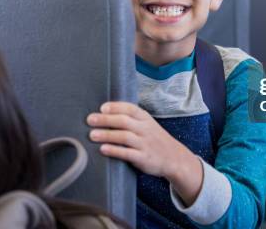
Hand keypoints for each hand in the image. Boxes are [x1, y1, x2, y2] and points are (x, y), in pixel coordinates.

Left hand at [87, 102, 202, 203]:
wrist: (174, 158)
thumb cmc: (154, 140)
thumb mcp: (147, 125)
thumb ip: (131, 119)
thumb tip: (104, 113)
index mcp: (145, 118)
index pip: (130, 108)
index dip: (116, 107)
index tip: (102, 108)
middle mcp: (145, 129)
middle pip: (124, 121)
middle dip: (106, 120)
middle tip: (90, 120)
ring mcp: (145, 144)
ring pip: (124, 137)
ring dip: (107, 135)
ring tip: (92, 135)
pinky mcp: (144, 158)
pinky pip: (128, 154)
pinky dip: (115, 151)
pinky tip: (103, 149)